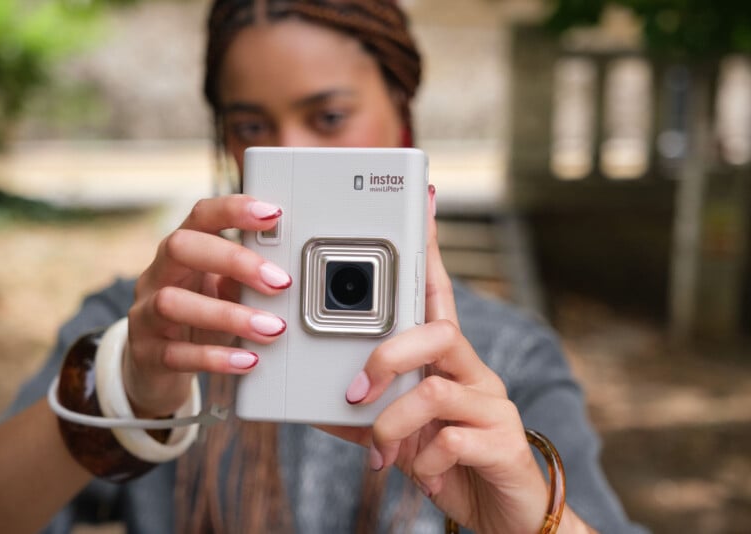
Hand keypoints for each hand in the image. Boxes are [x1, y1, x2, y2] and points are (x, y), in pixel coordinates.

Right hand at [124, 195, 291, 416]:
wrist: (154, 368)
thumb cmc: (196, 321)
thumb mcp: (221, 294)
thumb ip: (243, 280)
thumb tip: (279, 274)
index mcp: (181, 252)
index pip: (200, 216)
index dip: (233, 210)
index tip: (272, 215)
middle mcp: (158, 276)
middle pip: (180, 247)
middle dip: (233, 260)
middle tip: (279, 282)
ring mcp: (145, 315)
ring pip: (172, 302)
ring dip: (229, 314)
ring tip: (272, 328)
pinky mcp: (146, 355)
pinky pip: (176, 354)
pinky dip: (216, 357)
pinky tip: (248, 361)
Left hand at [321, 186, 553, 532]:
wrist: (502, 513)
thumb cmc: (447, 461)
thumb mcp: (400, 433)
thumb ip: (366, 414)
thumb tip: (317, 403)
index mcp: (449, 361)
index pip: (439, 296)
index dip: (431, 252)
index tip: (422, 205)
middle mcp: (475, 371)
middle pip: (438, 331)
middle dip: (388, 356)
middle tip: (355, 392)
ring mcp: (492, 404)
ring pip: (436, 389)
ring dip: (393, 421)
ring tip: (381, 450)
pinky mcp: (502, 442)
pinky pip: (451, 440)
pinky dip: (423, 460)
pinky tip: (420, 473)